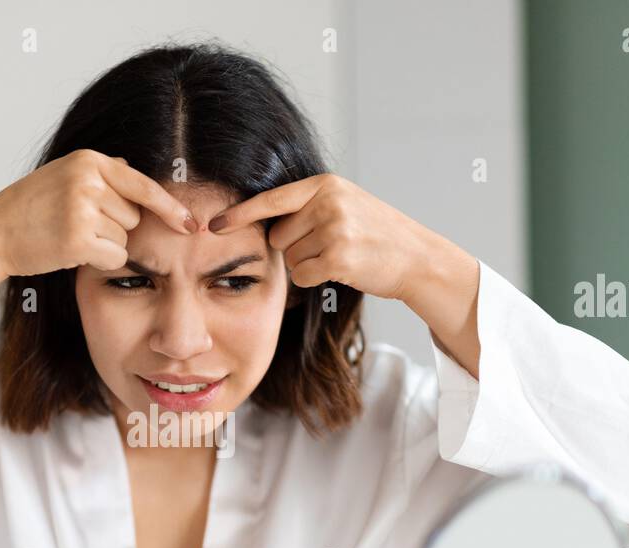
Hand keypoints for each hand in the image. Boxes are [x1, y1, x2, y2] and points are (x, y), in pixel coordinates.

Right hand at [0, 149, 196, 276]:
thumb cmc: (30, 209)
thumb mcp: (63, 175)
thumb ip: (100, 173)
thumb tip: (133, 166)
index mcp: (88, 161)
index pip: (143, 184)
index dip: (170, 207)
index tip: (191, 223)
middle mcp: (88, 180)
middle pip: (135, 216)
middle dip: (115, 227)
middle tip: (77, 225)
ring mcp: (82, 208)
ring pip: (125, 239)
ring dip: (105, 245)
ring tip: (70, 235)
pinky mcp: (77, 238)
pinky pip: (114, 257)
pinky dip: (99, 261)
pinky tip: (72, 252)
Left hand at [209, 174, 481, 374]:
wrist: (415, 257)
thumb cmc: (376, 234)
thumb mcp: (345, 205)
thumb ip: (308, 208)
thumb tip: (264, 227)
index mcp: (325, 185)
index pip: (271, 200)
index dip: (239, 214)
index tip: (212, 225)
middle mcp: (327, 203)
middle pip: (278, 236)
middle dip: (295, 248)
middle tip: (330, 246)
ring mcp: (334, 229)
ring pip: (290, 259)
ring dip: (308, 264)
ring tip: (340, 255)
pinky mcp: (338, 258)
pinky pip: (302, 276)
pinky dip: (315, 280)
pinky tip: (341, 270)